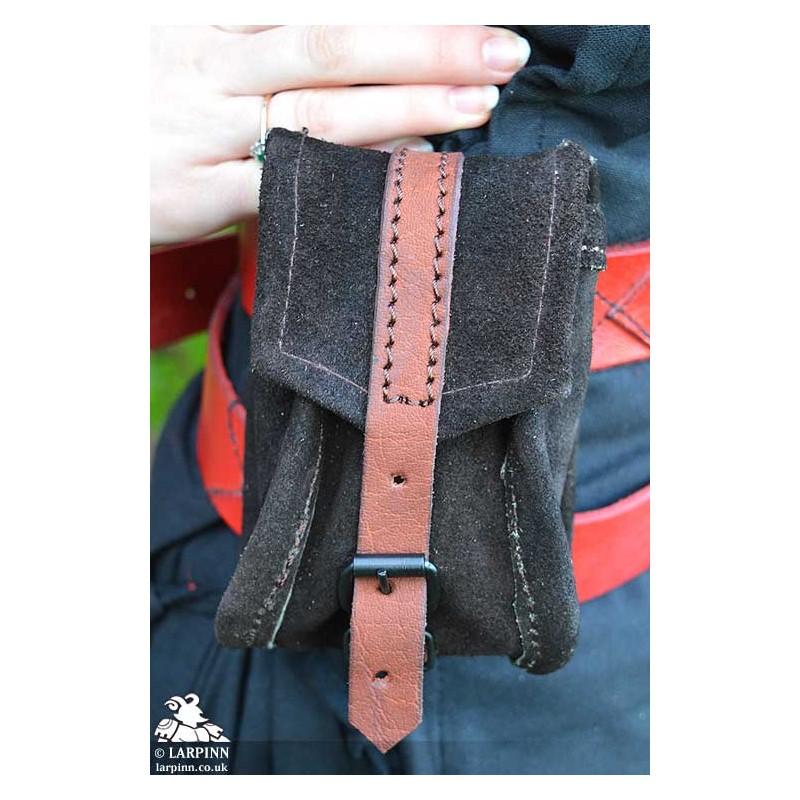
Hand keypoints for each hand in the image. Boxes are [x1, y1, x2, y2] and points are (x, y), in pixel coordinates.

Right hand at [150, 25, 529, 244]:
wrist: (54, 163)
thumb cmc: (135, 108)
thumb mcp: (186, 52)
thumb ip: (257, 43)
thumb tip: (341, 48)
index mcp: (212, 25)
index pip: (318, 8)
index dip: (398, 11)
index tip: (466, 10)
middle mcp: (214, 69)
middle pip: (335, 46)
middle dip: (425, 47)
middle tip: (501, 49)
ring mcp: (207, 131)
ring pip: (321, 111)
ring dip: (405, 106)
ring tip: (475, 102)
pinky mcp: (200, 193)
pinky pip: (288, 182)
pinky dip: (350, 177)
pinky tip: (404, 172)